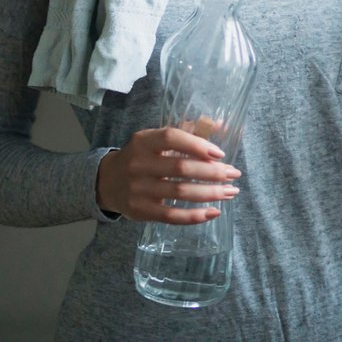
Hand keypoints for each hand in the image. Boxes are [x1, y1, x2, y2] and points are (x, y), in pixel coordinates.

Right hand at [95, 127, 240, 223]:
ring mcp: (138, 189)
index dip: (198, 145)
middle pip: (181, 168)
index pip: (172, 138)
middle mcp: (138, 164)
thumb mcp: (155, 139)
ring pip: (180, 192)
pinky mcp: (140, 211)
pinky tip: (214, 212)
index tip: (221, 154)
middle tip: (234, 174)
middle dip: (213, 172)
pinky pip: (172, 215)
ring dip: (211, 193)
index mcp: (144, 141)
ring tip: (231, 192)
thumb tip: (222, 124)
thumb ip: (187, 132)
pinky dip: (195, 216)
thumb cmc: (142, 157)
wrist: (107, 182)